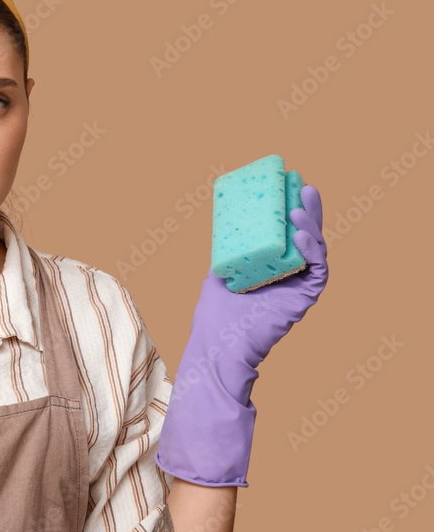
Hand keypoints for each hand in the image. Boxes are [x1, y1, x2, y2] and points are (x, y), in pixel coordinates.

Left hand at [156, 184, 328, 486]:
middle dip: (308, 211)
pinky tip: (302, 235)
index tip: (289, 185)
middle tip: (304, 186)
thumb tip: (227, 225)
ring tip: (299, 208)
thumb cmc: (215, 315)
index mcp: (271, 266)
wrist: (218, 346)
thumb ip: (229, 251)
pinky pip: (316, 272)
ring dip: (311, 227)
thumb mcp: (220, 272)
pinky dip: (312, 252)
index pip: (286, 234)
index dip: (291, 210)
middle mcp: (289, 275)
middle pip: (305, 237)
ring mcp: (297, 287)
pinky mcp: (303, 300)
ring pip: (315, 251)